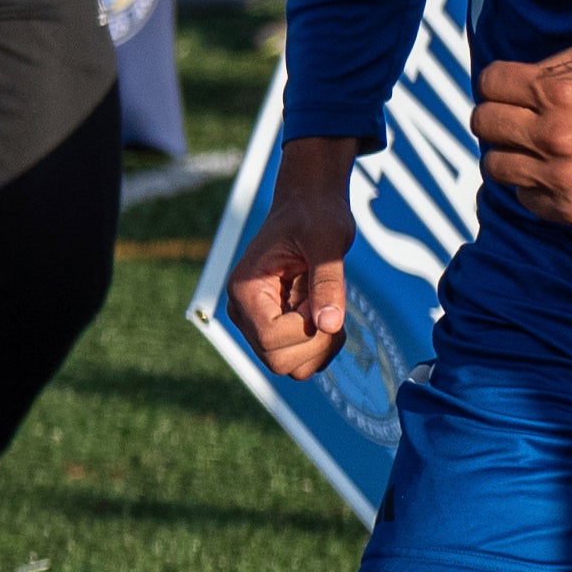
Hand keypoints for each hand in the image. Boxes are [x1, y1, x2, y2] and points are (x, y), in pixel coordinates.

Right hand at [224, 138, 357, 376]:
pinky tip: (324, 314)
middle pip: (278, 361)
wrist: (309, 204)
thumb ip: (328, 283)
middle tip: (328, 306)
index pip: (271, 339)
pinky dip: (318, 346)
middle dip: (314, 342)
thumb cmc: (315, 215)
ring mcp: (254, 320)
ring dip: (318, 347)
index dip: (308, 330)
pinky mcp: (270, 324)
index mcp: (244, 289)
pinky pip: (295, 358)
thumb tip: (330, 325)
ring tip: (327, 309)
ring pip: (287, 366)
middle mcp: (241, 309)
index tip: (323, 301)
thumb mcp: (328, 241)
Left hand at [475, 49, 571, 227]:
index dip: (497, 86)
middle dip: (497, 118)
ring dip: (512, 154)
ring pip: (494, 163)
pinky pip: (522, 195)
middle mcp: (555, 134)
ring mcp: (560, 175)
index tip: (506, 92)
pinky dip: (536, 186)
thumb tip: (496, 84)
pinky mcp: (568, 208)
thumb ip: (542, 70)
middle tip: (518, 121)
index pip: (489, 83)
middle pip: (482, 122)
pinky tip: (563, 174)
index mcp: (559, 92)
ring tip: (540, 150)